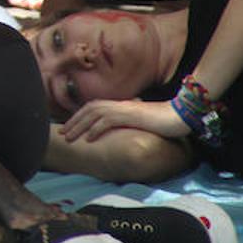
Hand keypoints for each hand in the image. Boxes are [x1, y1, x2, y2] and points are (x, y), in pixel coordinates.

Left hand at [59, 99, 188, 143]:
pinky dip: (96, 128)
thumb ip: (128, 122)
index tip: (68, 127)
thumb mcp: (141, 121)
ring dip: (79, 125)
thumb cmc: (164, 119)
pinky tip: (89, 138)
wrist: (181, 114)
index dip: (79, 116)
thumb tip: (118, 129)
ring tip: (69, 137)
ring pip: (94, 114)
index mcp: (120, 105)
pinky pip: (109, 120)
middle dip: (73, 121)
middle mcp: (119, 104)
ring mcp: (124, 108)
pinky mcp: (131, 115)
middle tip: (62, 134)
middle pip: (89, 109)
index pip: (93, 107)